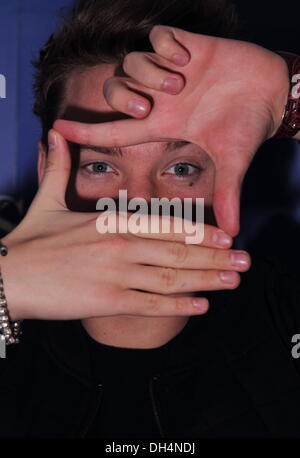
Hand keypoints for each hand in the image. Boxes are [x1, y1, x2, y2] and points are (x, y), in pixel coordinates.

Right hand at [0, 130, 249, 320]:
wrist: (8, 277)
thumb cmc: (29, 241)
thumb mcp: (46, 199)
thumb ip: (59, 168)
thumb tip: (52, 134)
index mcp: (111, 221)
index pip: (165, 225)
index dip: (199, 232)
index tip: (225, 237)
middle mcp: (120, 246)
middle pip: (178, 253)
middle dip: (216, 258)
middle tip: (245, 262)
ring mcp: (116, 275)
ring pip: (172, 278)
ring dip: (207, 281)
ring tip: (233, 283)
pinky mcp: (108, 301)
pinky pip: (151, 305)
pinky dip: (179, 307)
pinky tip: (201, 307)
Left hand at [54, 26, 289, 235]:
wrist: (271, 94)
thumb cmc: (248, 125)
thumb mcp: (232, 162)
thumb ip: (227, 194)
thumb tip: (234, 233)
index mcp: (163, 125)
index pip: (114, 128)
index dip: (85, 129)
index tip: (57, 128)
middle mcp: (160, 98)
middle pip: (114, 91)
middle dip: (124, 97)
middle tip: (150, 106)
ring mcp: (170, 71)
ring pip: (131, 62)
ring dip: (150, 72)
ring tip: (181, 80)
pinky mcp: (186, 45)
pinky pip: (157, 35)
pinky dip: (167, 45)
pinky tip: (188, 57)